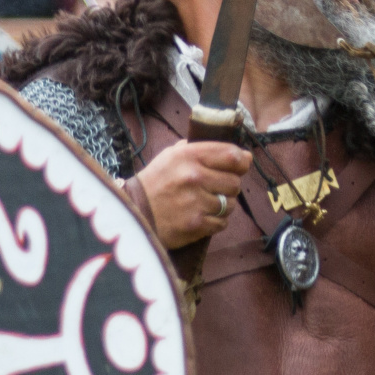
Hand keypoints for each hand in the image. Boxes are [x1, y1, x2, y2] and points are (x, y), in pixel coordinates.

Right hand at [132, 140, 250, 248]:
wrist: (132, 213)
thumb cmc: (154, 183)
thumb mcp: (170, 156)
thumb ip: (200, 150)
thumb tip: (239, 154)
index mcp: (188, 156)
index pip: (232, 155)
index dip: (242, 161)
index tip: (241, 165)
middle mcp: (193, 176)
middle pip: (235, 182)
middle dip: (228, 186)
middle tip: (214, 188)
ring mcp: (196, 202)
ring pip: (231, 204)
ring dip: (222, 205)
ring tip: (204, 203)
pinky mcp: (196, 224)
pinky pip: (222, 222)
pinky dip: (215, 221)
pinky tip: (201, 216)